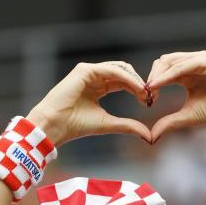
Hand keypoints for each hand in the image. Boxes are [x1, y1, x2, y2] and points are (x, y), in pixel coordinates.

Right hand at [27, 61, 150, 147]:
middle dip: (139, 84)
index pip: (124, 82)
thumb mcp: (108, 124)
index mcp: (99, 87)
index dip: (138, 90)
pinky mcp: (85, 70)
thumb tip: (148, 135)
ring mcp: (90, 71)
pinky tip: (137, 89)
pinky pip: (112, 70)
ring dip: (135, 81)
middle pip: (125, 73)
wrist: (55, 125)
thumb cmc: (76, 126)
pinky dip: (127, 79)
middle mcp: (95, 77)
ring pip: (120, 69)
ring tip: (145, 94)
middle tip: (150, 98)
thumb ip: (127, 126)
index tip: (149, 102)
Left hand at [146, 50, 205, 142]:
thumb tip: (151, 136)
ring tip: (149, 90)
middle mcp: (190, 64)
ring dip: (157, 75)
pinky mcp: (205, 61)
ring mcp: (198, 60)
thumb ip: (169, 122)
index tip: (145, 100)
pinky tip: (159, 85)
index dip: (151, 83)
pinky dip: (169, 75)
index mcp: (185, 74)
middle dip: (151, 77)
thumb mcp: (187, 117)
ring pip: (170, 61)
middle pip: (162, 62)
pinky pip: (182, 65)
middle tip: (145, 94)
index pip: (161, 71)